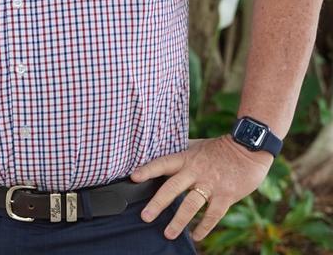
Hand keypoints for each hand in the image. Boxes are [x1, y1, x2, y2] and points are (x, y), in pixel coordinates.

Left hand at [131, 135, 272, 241]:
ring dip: (179, 221)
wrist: (249, 148)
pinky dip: (204, 227)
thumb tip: (160, 152)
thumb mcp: (196, 146)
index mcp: (186, 158)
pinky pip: (213, 215)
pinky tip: (196, 236)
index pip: (162, 163)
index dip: (148, 169)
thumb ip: (180, 152)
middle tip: (145, 217)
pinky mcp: (226, 195)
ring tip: (168, 233)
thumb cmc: (219, 147)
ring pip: (191, 205)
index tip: (133, 178)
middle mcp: (195, 171)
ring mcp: (210, 184)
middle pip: (173, 188)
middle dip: (158, 203)